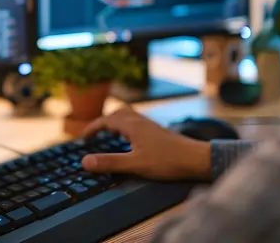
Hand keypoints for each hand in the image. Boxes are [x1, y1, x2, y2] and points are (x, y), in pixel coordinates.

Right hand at [81, 107, 211, 180]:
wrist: (196, 159)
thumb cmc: (167, 161)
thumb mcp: (135, 164)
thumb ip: (110, 162)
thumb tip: (84, 161)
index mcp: (132, 125)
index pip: (105, 120)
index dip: (92, 128)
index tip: (83, 139)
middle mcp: (140, 121)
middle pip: (116, 114)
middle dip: (103, 123)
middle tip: (94, 136)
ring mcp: (150, 125)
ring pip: (128, 117)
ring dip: (115, 123)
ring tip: (109, 136)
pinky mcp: (158, 132)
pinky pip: (136, 123)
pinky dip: (126, 128)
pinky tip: (131, 141)